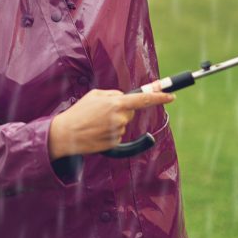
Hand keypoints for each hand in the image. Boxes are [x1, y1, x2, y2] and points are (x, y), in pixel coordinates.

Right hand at [48, 88, 174, 158]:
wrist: (67, 134)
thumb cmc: (79, 112)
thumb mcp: (94, 95)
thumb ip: (113, 94)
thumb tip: (124, 98)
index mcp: (116, 103)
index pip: (144, 99)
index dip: (160, 97)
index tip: (171, 96)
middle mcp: (120, 117)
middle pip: (131, 112)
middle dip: (122, 110)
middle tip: (102, 112)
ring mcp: (118, 131)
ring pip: (123, 124)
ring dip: (113, 122)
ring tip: (95, 122)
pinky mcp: (115, 143)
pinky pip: (118, 135)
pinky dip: (109, 133)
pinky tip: (97, 132)